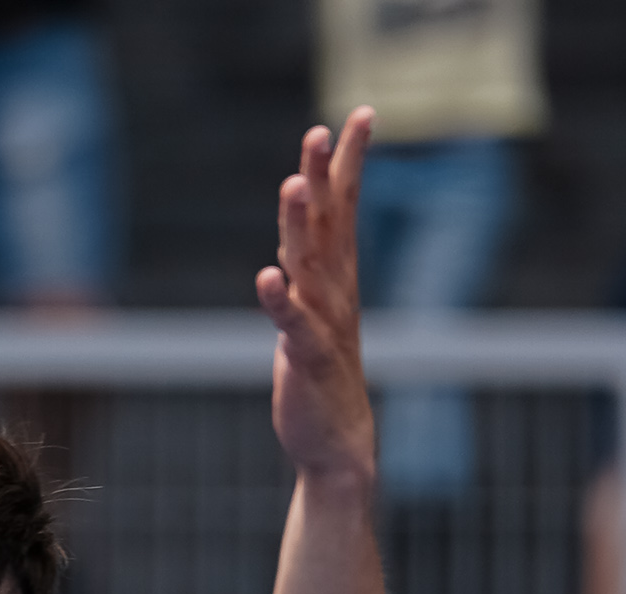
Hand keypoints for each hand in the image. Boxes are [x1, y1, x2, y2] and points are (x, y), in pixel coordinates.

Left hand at [256, 110, 375, 486]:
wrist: (338, 447)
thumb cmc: (322, 378)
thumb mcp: (314, 313)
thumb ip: (305, 270)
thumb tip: (295, 232)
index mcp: (338, 279)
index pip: (345, 209)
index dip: (349, 163)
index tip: (358, 115)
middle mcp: (335, 294)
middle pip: (330, 225)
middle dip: (326, 177)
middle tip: (321, 131)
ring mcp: (323, 324)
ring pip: (311, 266)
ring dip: (301, 225)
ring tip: (293, 184)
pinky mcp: (306, 359)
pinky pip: (292, 325)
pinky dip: (279, 301)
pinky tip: (267, 275)